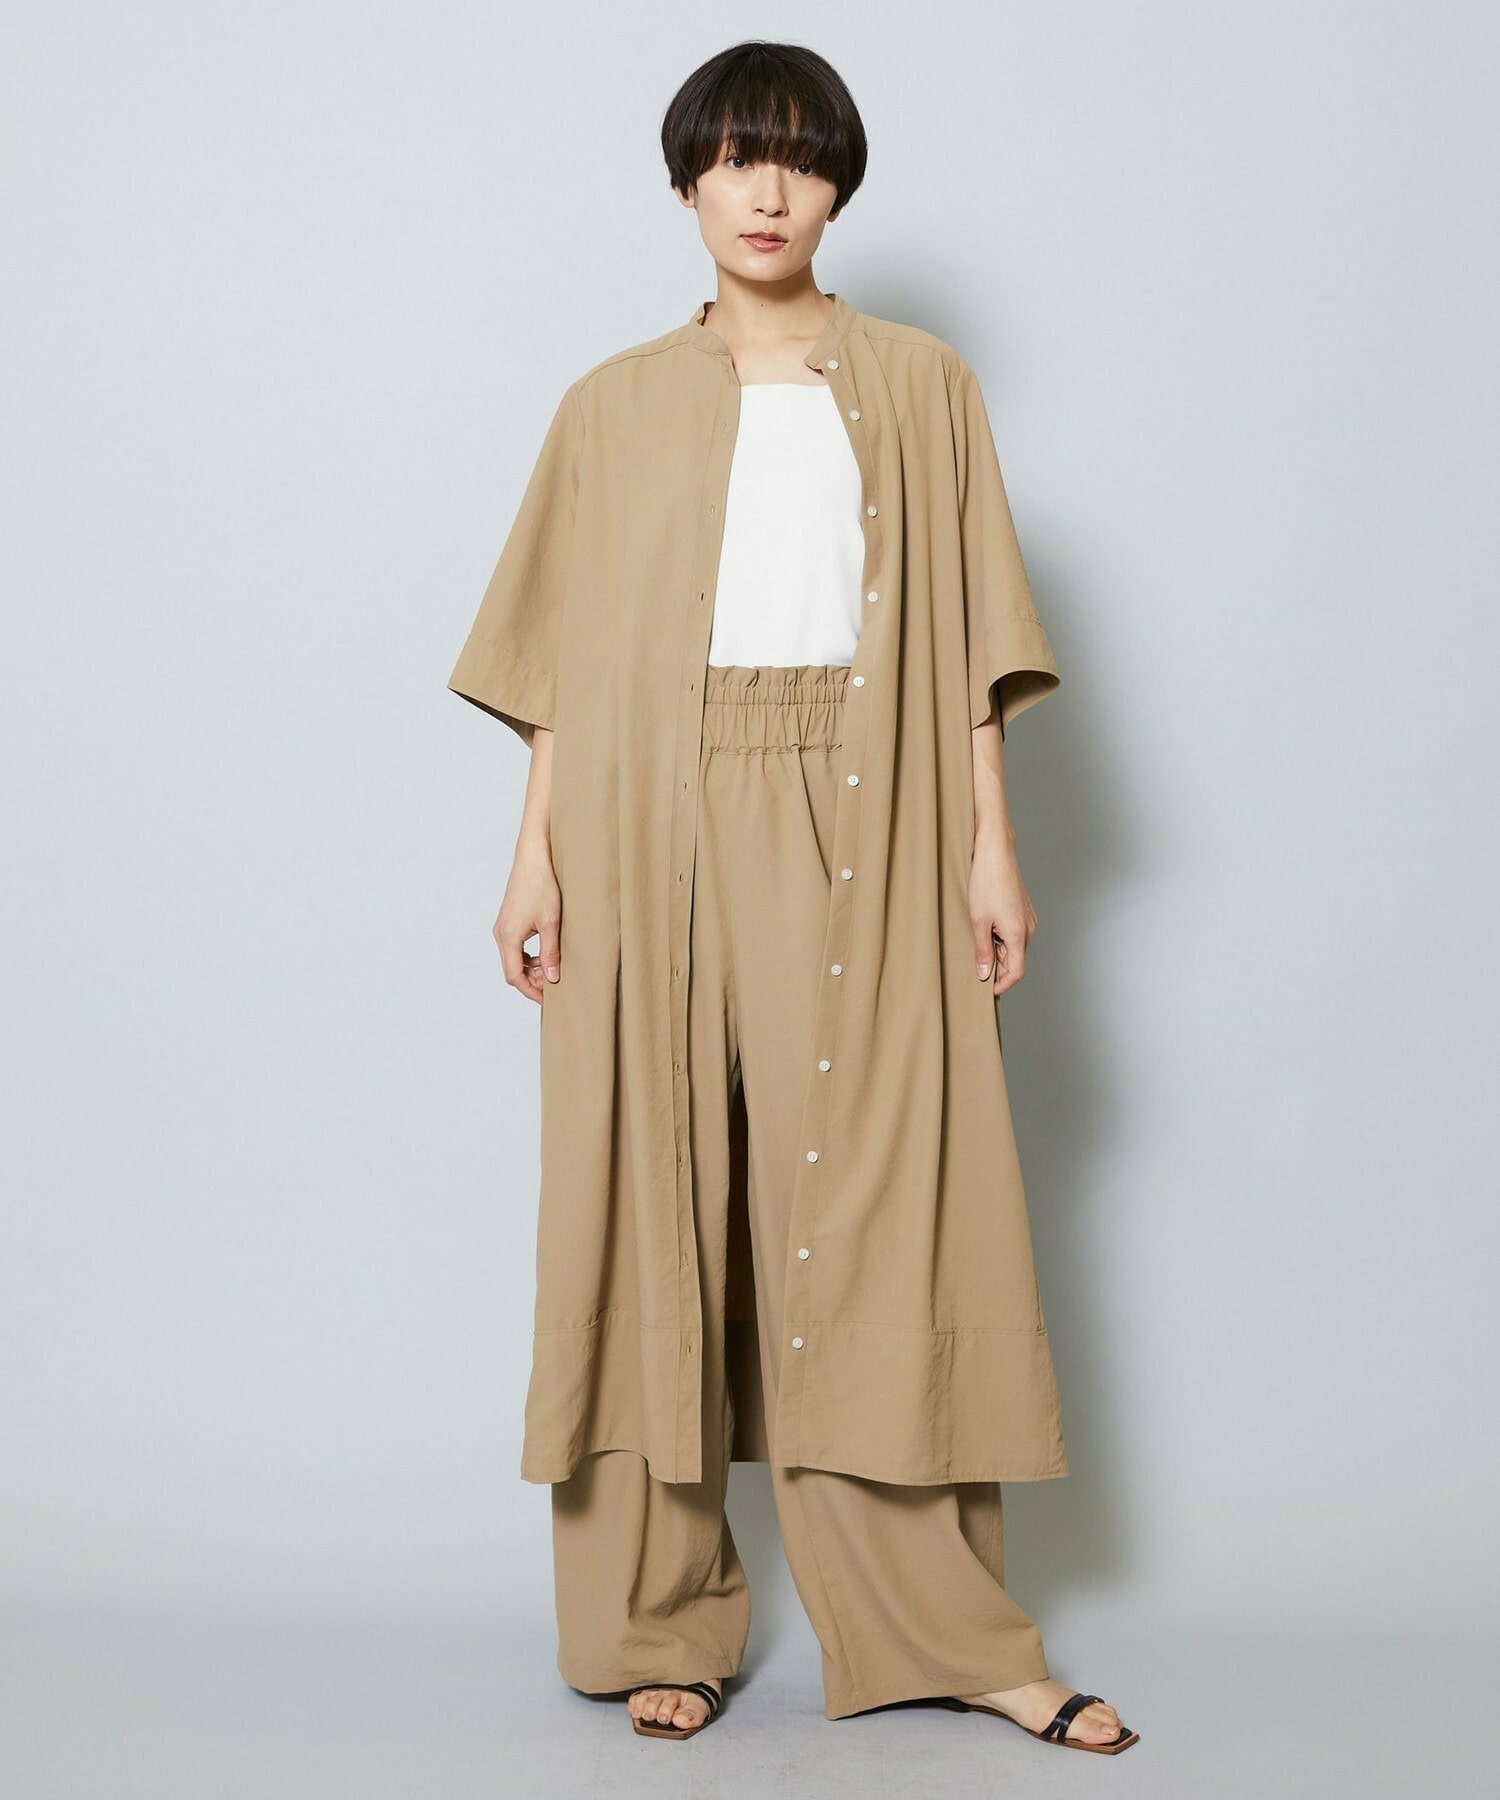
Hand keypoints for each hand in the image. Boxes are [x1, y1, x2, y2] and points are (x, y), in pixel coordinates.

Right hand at [494, 838, 561, 1003]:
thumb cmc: (542, 886)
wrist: (534, 857)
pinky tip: (546, 952)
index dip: (530, 991)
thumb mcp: (551, 923)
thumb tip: (552, 979)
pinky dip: (529, 955)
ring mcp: (503, 927)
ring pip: (514, 959)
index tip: (547, 999)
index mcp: (508, 937)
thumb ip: (551, 953)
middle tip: (555, 981)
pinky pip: (515, 947)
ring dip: (532, 967)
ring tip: (553, 965)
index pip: (514, 976)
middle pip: (512, 969)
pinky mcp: (509, 920)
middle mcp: (501, 934)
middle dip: (532, 980)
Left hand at [969, 835, 1036, 995]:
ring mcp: (1028, 919)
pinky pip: (1014, 934)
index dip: (1002, 985)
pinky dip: (1001, 940)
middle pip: (1016, 961)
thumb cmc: (986, 883)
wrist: (996, 853)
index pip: (1017, 972)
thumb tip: (985, 973)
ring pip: (1015, 947)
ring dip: (998, 952)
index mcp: (1019, 934)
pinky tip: (985, 929)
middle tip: (976, 967)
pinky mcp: (1023, 911)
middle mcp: (1028, 928)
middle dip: (998, 969)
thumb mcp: (978, 921)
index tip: (987, 990)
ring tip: (978, 943)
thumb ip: (983, 950)